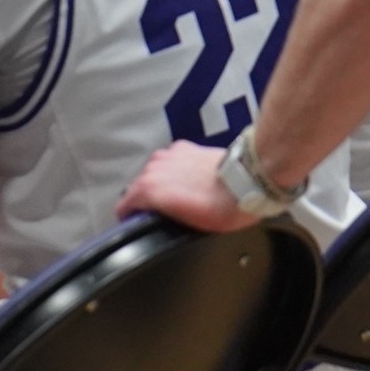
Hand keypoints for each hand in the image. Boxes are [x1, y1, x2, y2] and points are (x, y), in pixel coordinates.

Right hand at [117, 141, 251, 231]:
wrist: (245, 179)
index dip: (130, 218)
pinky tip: (192, 177)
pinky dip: (175, 168)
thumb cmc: (219, 209)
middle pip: (139, 187)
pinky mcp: (183, 146)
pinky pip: (171, 160)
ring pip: (154, 172)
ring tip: (181, 194)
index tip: (139, 224)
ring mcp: (167, 154)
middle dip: (148, 199)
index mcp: (147, 189)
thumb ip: (162, 217)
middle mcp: (152, 167)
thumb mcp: (186, 225)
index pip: (124, 207)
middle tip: (166, 212)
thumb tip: (157, 217)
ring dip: (161, 182)